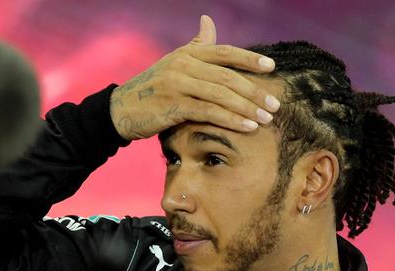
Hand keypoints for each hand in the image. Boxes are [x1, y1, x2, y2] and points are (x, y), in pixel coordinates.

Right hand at [110, 15, 280, 139]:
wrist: (120, 110)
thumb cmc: (151, 89)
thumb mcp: (173, 63)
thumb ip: (195, 45)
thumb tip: (208, 21)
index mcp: (186, 54)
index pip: (224, 53)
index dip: (249, 59)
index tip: (271, 67)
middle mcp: (182, 65)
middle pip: (227, 77)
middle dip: (254, 91)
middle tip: (275, 104)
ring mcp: (176, 85)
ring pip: (221, 95)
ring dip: (247, 108)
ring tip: (266, 118)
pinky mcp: (172, 106)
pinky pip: (208, 112)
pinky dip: (230, 119)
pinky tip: (247, 126)